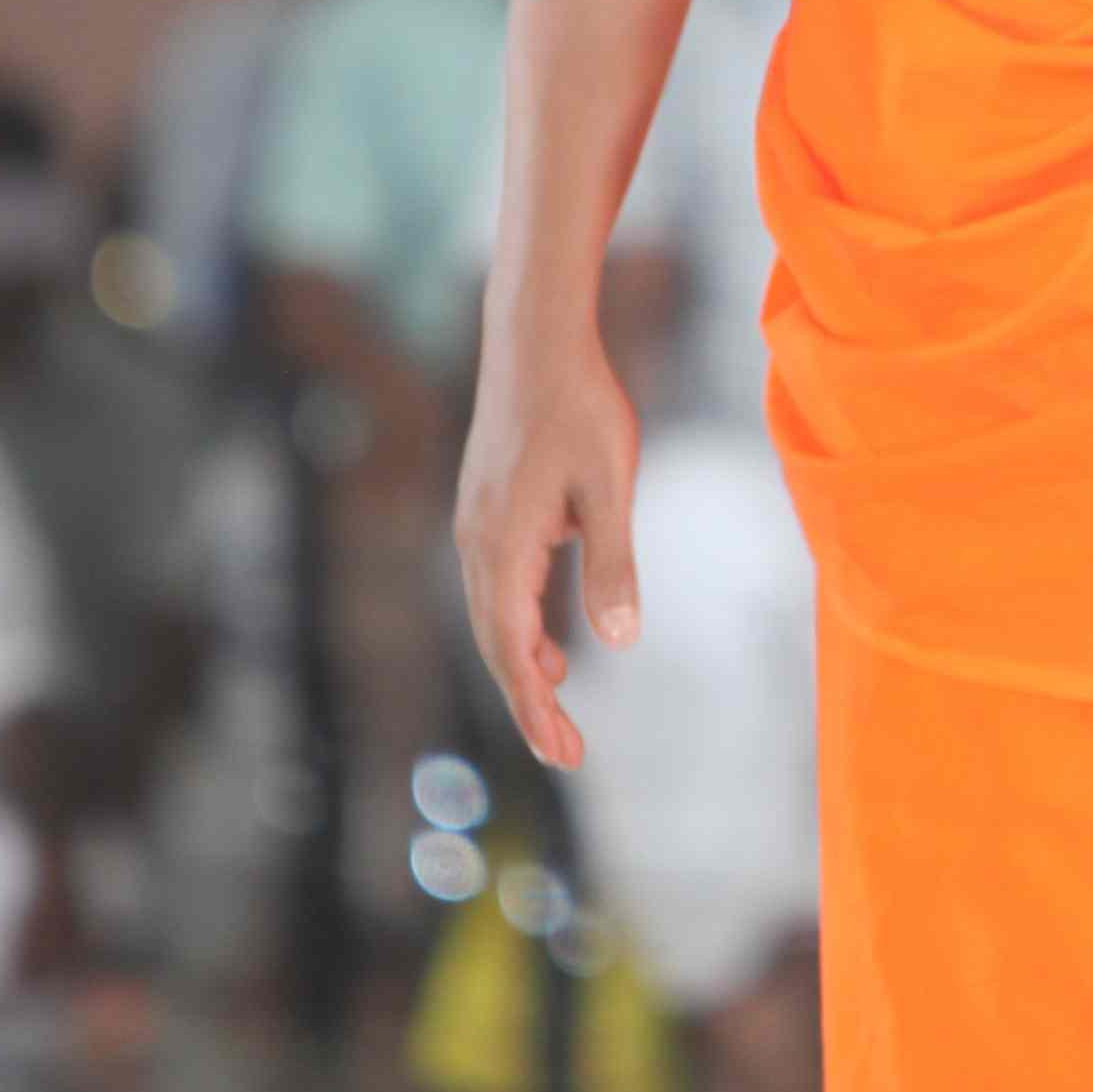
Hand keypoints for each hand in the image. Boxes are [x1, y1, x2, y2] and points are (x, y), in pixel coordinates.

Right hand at [454, 314, 642, 768]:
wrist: (537, 336)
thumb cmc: (580, 405)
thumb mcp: (609, 485)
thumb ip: (612, 563)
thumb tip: (617, 642)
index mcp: (503, 544)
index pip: (512, 647)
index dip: (534, 706)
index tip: (560, 754)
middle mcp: (476, 540)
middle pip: (496, 642)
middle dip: (530, 702)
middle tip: (566, 754)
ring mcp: (475, 523)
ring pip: (493, 614)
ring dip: (524, 664)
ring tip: (561, 711)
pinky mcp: (487, 507)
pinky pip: (498, 584)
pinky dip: (520, 624)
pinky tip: (551, 641)